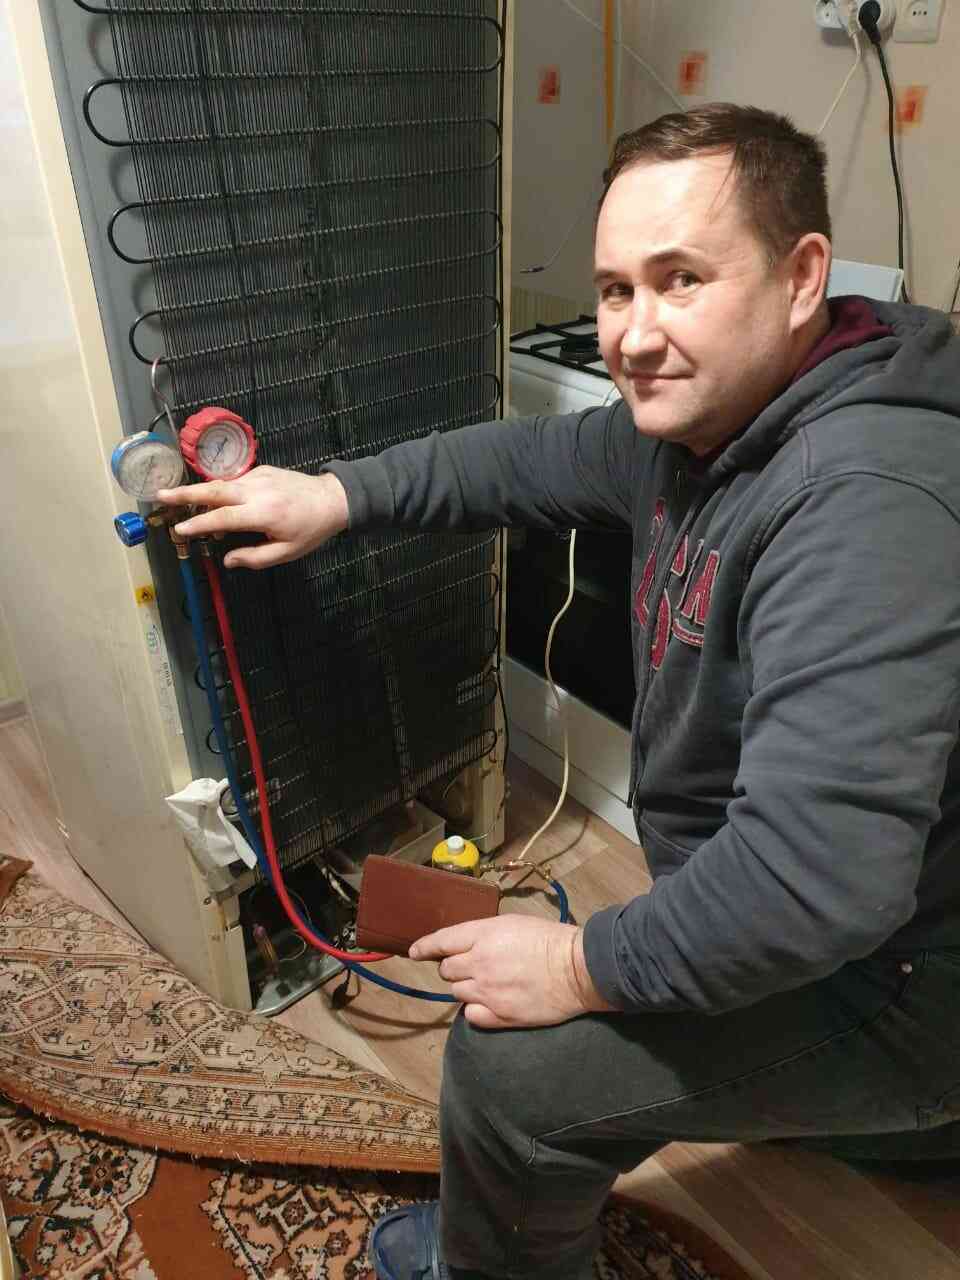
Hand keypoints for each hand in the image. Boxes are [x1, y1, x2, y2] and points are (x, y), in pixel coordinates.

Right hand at [156, 466, 348, 569]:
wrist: (333, 498)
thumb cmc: (311, 530)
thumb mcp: (286, 552)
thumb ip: (255, 558)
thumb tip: (227, 560)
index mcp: (264, 513)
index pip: (223, 517)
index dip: (200, 524)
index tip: (179, 529)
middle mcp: (258, 490)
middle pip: (214, 490)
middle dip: (184, 493)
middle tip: (159, 495)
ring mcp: (259, 476)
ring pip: (223, 484)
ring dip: (199, 492)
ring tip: (176, 499)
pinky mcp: (262, 469)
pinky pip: (236, 481)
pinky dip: (222, 491)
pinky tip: (217, 502)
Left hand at [410, 915, 616, 1029]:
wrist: (577, 969)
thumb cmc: (549, 940)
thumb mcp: (512, 923)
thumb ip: (483, 934)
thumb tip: (465, 945)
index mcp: (483, 935)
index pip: (441, 941)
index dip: (424, 947)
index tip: (415, 952)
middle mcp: (479, 963)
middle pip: (446, 970)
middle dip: (454, 967)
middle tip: (473, 966)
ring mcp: (488, 992)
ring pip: (457, 992)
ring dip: (467, 987)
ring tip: (489, 983)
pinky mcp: (499, 1016)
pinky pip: (471, 1016)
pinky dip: (476, 1010)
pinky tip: (491, 1003)